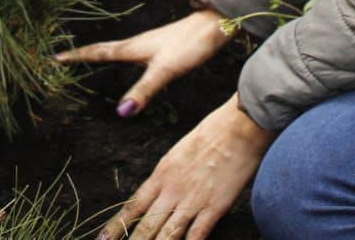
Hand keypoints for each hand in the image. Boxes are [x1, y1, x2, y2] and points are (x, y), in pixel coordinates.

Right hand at [56, 8, 233, 116]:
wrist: (214, 26)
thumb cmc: (189, 46)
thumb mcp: (165, 71)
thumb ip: (144, 91)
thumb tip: (120, 112)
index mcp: (132, 48)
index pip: (97, 53)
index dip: (76, 57)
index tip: (54, 58)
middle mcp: (136, 44)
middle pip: (102, 49)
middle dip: (81, 54)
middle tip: (62, 58)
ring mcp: (148, 44)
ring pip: (115, 49)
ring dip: (98, 54)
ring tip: (86, 58)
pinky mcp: (159, 46)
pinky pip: (129, 52)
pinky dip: (117, 56)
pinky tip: (127, 61)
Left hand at [98, 94, 272, 239]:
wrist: (239, 126)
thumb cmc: (213, 134)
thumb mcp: (180, 153)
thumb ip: (169, 176)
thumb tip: (161, 193)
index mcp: (161, 174)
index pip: (133, 207)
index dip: (116, 227)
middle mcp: (172, 189)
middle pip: (146, 226)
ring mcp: (192, 199)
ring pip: (167, 234)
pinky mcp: (214, 207)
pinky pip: (196, 234)